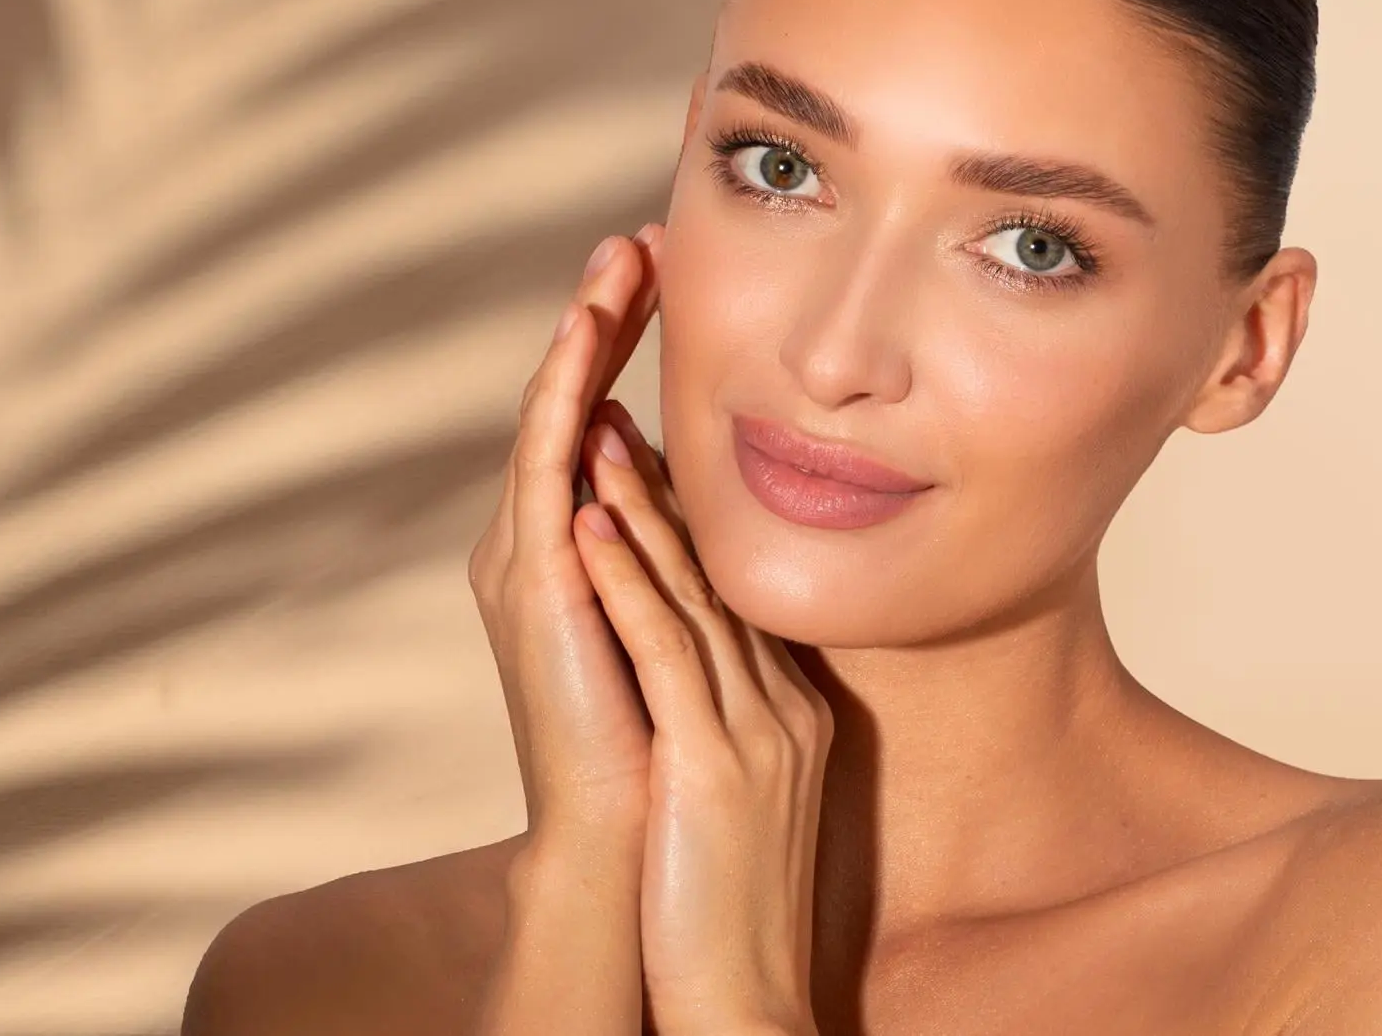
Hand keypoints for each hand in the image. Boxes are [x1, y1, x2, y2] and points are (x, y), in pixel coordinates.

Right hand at [467, 224, 664, 840]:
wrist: (627, 843)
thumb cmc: (670, 748)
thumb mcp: (687, 623)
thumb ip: (689, 556)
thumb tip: (724, 498)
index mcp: (575, 551)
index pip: (599, 421)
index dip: (629, 347)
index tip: (671, 276)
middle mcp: (538, 544)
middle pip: (568, 403)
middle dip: (601, 319)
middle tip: (638, 240)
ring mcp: (526, 562)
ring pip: (552, 421)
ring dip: (580, 338)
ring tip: (614, 265)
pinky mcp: (530, 586)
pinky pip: (544, 472)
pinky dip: (560, 402)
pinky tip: (583, 342)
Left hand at [571, 399, 832, 1035]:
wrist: (745, 1001)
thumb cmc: (721, 911)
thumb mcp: (738, 798)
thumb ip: (725, 725)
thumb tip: (686, 680)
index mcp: (791, 713)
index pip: (734, 592)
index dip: (684, 515)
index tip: (641, 449)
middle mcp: (784, 706)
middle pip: (719, 571)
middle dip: (665, 482)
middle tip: (619, 407)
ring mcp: (757, 730)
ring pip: (692, 591)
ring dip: (639, 504)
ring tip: (593, 428)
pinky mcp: (715, 761)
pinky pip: (667, 649)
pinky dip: (627, 578)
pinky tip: (590, 520)